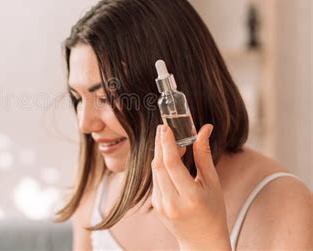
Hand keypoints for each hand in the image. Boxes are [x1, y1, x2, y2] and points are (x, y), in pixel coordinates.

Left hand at [151, 124, 230, 250]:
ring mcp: (161, 205)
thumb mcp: (213, 183)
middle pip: (159, 165)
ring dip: (159, 153)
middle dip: (160, 143)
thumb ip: (204, 155)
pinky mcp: (155, 205)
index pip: (172, 165)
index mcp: (190, 197)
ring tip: (168, 139)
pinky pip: (155, 179)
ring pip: (155, 171)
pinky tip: (167, 157)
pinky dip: (160, 165)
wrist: (202, 240)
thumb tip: (205, 129)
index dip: (167, 143)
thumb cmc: (213, 210)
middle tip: (164, 128)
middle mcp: (172, 202)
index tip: (166, 127)